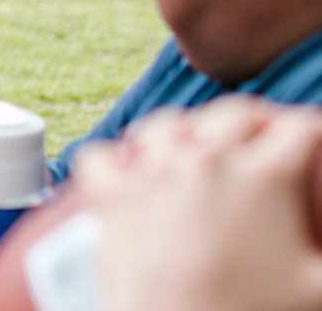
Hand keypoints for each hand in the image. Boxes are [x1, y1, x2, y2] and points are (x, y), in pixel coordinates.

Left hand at [77, 97, 321, 310]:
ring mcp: (150, 175)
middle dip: (262, 122)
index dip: (314, 134)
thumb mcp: (320, 288)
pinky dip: (118, 160)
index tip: (315, 143)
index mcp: (261, 176)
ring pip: (168, 125)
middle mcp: (202, 161)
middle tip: (274, 142)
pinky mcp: (111, 200)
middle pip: (237, 114)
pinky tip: (135, 173)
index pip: (299, 129)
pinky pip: (102, 157)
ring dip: (191, 132)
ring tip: (207, 151)